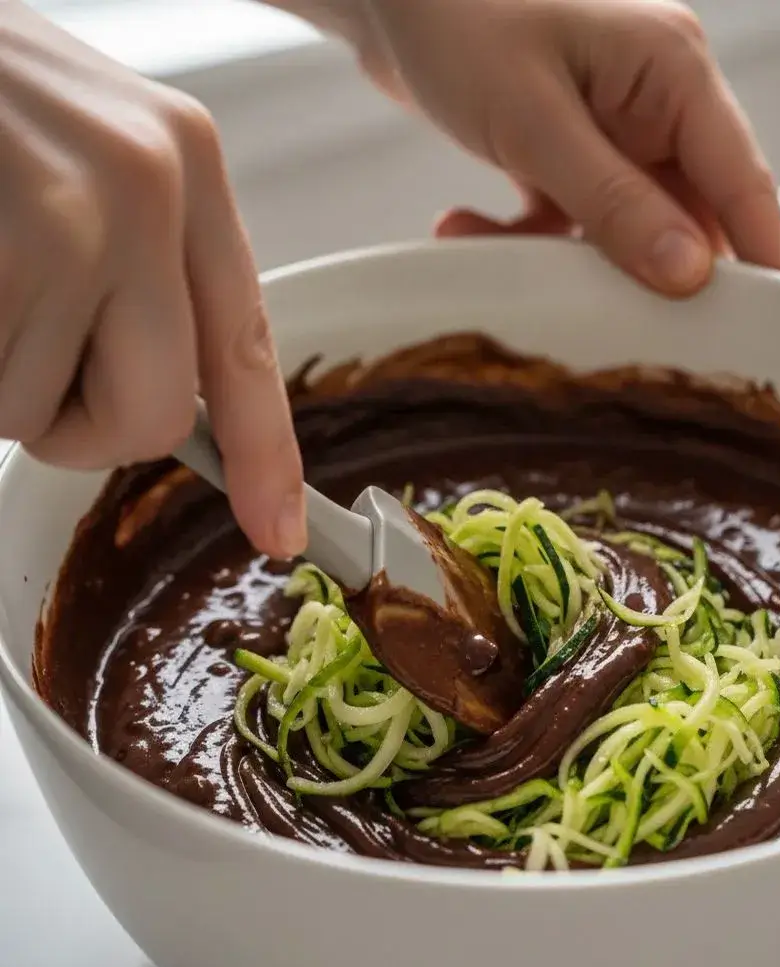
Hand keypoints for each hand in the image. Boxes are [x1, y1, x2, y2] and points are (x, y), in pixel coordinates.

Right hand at [0, 2, 304, 557]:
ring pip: (39, 415)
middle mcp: (143, 190)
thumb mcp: (85, 152)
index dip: (266, 455)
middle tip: (19, 352)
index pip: (245, 349)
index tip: (279, 529)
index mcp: (184, 163)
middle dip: (80, 425)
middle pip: (155, 418)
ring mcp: (62, 223)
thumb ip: (143, 267)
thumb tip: (174, 398)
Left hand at [359, 0, 779, 293]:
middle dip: (647, 275)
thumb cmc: (457, 21)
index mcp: (674, 74)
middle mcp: (654, 103)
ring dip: (564, 257)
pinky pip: (570, 221)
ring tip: (497, 250)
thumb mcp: (535, 122)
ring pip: (622, 229)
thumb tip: (690, 275)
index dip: (767, 258)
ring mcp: (612, 130)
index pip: (742, 182)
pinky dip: (527, 238)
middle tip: (623, 333)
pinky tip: (465, 227)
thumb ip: (614, 202)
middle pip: (685, 217)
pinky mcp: (569, 153)